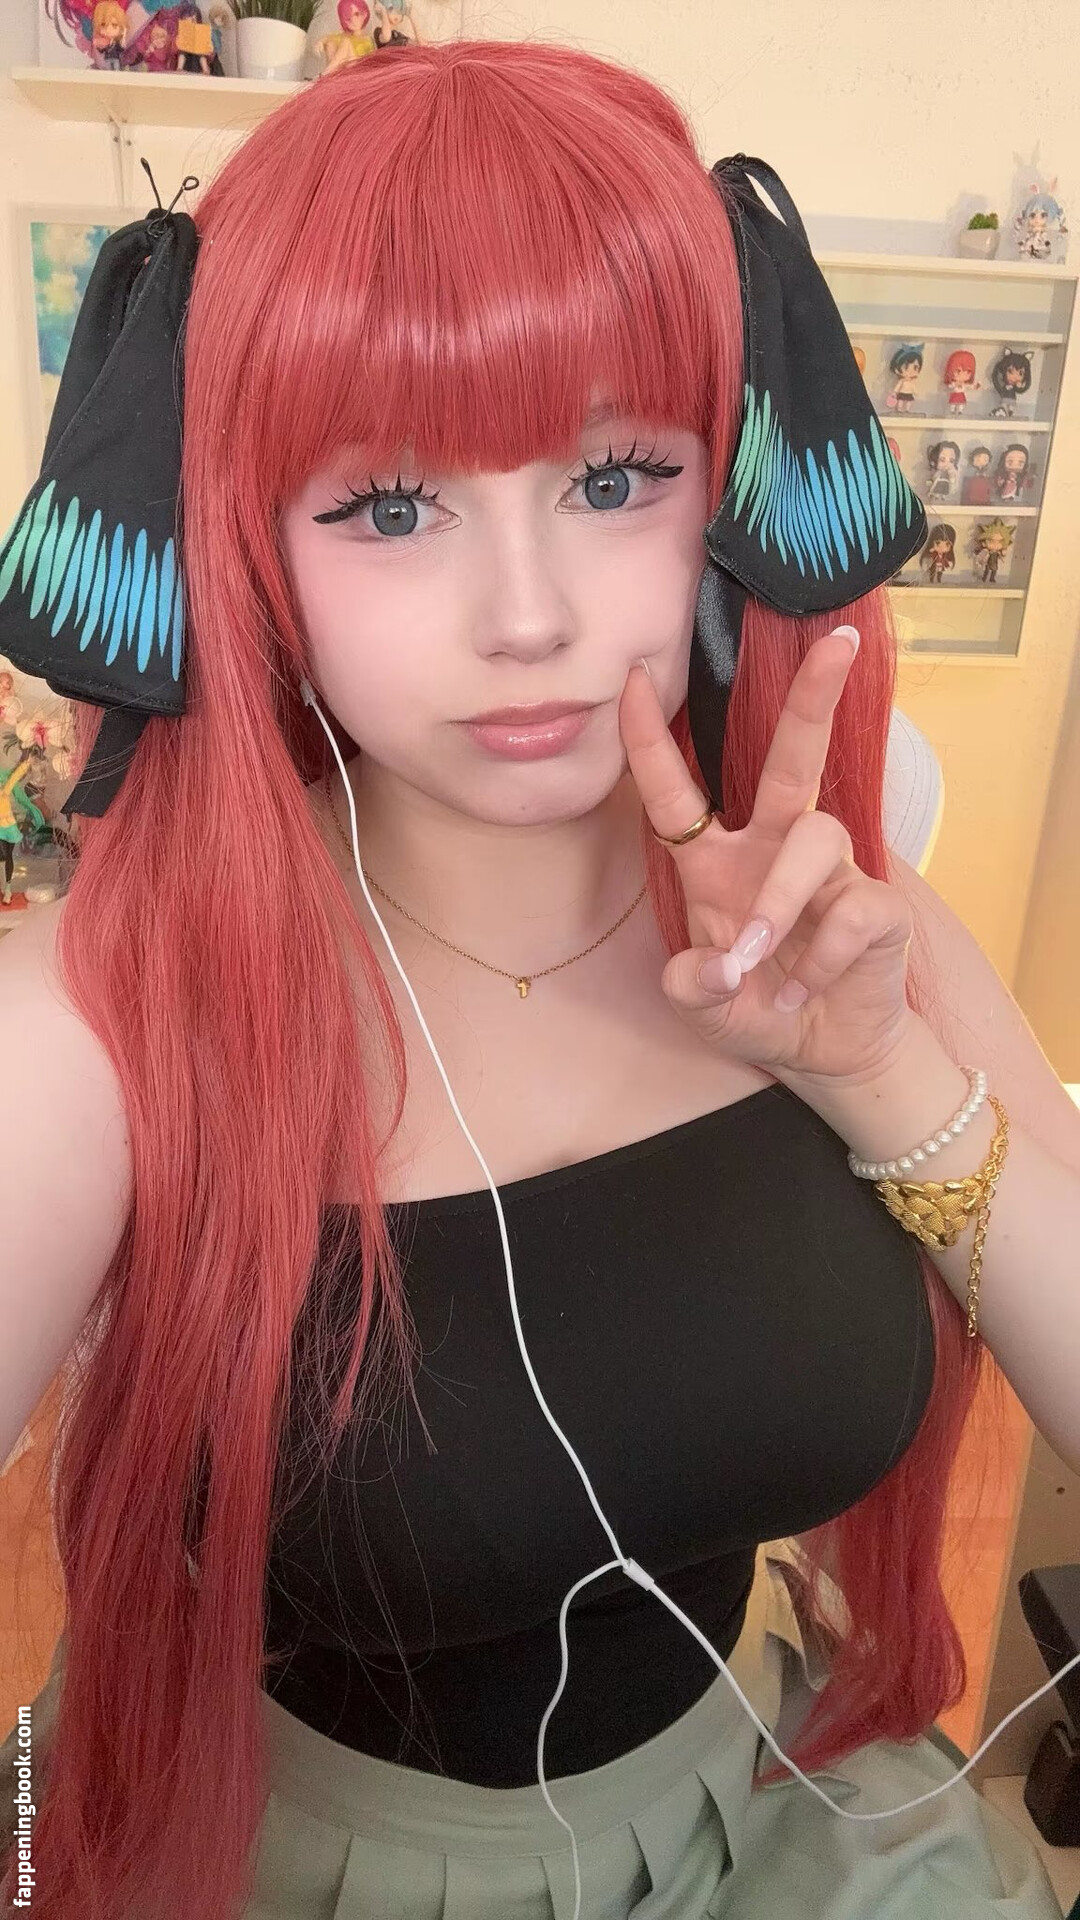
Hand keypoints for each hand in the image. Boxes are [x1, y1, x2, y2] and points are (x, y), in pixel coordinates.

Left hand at [618, 627, 915, 1089]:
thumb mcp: (702, 1009)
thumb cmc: (755, 1009)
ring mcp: (830, 873)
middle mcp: (771, 849)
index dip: (648, 740)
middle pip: (791, 760)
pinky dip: (822, 958)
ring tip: (765, 963)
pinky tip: (806, 991)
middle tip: (833, 643)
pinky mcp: (875, 907)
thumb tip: (718, 966)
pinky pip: (851, 909)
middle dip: (811, 700)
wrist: (825, 1053)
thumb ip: (692, 989)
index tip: (629, 679)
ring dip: (782, 900)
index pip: (675, 793)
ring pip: (813, 838)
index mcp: (715, 862)